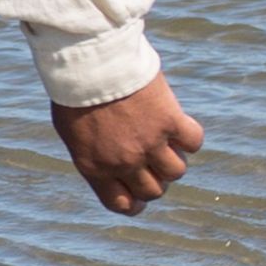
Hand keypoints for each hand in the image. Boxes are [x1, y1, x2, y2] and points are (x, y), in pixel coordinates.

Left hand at [55, 75, 203, 213]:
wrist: (91, 61)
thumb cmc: (76, 92)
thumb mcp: (72, 132)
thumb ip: (93, 155)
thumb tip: (112, 166)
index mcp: (96, 168)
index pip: (122, 204)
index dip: (135, 203)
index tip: (140, 194)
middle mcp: (124, 162)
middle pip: (154, 191)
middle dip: (155, 179)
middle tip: (153, 160)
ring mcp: (149, 143)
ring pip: (176, 171)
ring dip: (173, 159)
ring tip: (166, 140)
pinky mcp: (170, 121)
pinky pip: (193, 142)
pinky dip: (190, 136)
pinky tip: (179, 124)